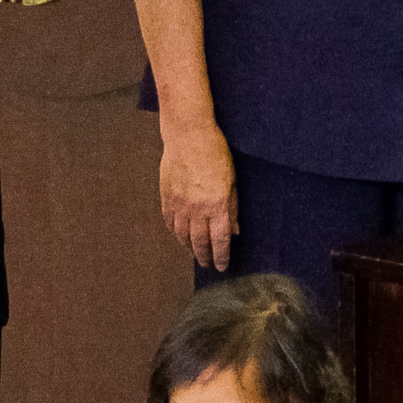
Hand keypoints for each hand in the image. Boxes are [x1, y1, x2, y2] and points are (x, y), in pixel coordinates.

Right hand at [158, 118, 237, 271]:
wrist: (188, 136)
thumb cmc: (216, 153)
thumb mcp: (233, 180)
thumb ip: (233, 208)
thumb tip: (235, 231)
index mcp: (217, 204)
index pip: (220, 240)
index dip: (221, 256)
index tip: (222, 267)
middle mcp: (197, 208)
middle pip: (199, 241)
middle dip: (205, 256)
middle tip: (208, 265)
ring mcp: (179, 204)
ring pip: (182, 235)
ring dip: (189, 247)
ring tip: (195, 253)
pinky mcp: (166, 197)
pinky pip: (170, 222)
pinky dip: (175, 232)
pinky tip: (180, 236)